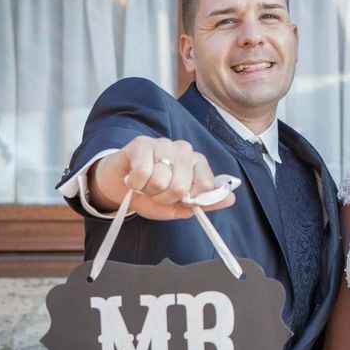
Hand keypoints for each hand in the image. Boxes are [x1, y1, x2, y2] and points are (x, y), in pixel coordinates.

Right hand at [89, 136, 234, 219]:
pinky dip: (136, 184)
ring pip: (161, 181)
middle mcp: (184, 150)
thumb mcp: (178, 205)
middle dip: (164, 198)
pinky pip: (143, 173)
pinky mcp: (142, 143)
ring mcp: (164, 144)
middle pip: (181, 187)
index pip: (206, 186)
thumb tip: (231, 198)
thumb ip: (204, 203)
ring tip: (144, 184)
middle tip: (155, 192)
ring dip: (148, 191)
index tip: (177, 199)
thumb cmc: (151, 194)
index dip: (188, 200)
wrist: (119, 185)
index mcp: (197, 163)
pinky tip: (134, 178)